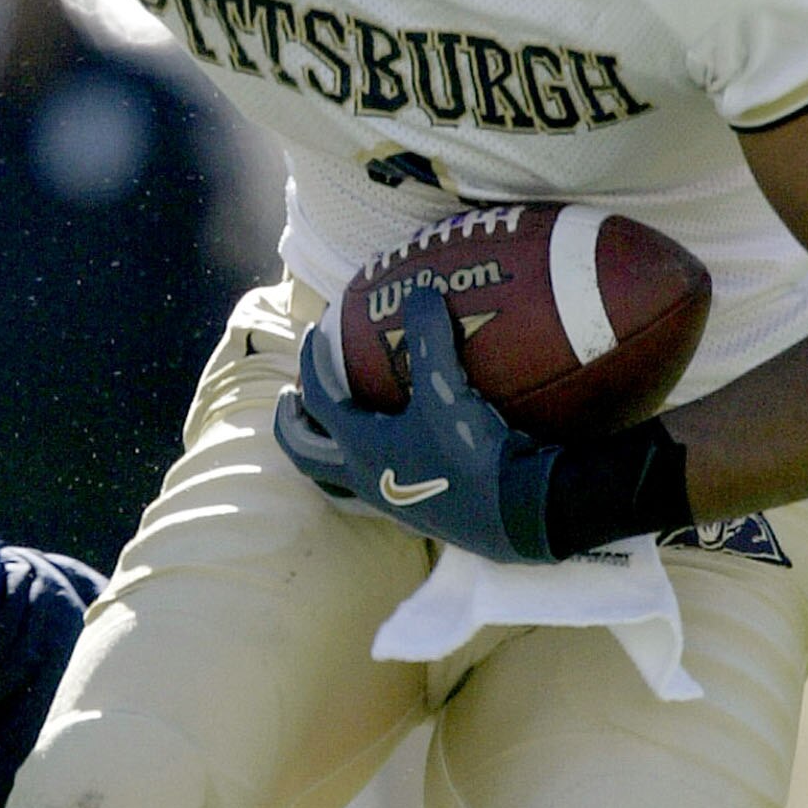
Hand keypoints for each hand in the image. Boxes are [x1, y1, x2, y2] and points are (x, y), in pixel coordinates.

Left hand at [273, 292, 559, 563]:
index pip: (319, 401)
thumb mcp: (447, 391)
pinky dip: (373, 465)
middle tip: (291, 399)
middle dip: (292, 426)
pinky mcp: (421, 515)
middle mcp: (367, 478)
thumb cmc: (471, 454)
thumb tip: (421, 292)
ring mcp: (392, 502)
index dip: (311, 364)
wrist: (516, 514)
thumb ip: (430, 339)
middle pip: (306, 457)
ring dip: (327, 451)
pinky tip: (397, 450)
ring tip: (332, 430)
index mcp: (361, 449)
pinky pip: (378, 488)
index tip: (311, 336)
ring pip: (338, 479)